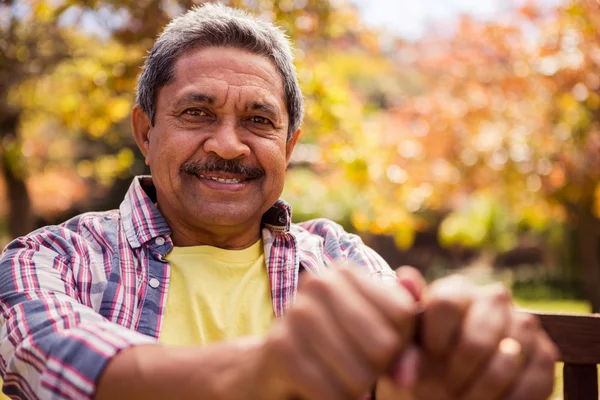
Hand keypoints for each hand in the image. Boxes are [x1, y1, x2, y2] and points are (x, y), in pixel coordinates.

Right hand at [251, 267, 417, 399]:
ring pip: (359, 374)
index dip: (399, 342)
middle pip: (384, 345)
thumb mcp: (375, 339)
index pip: (403, 313)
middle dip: (377, 369)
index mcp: (345, 272)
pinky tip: (322, 392)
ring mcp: (297, 312)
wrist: (275, 367)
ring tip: (337, 378)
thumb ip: (402, 347)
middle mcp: (320, 282)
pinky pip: (331, 394)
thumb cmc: (335, 350)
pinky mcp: (280, 348)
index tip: (376, 346)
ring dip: (354, 389)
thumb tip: (407, 376)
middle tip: (356, 367)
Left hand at [381, 275, 558, 399]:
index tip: (429, 359)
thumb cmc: (425, 362)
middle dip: (457, 374)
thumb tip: (406, 276)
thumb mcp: (407, 342)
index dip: (435, 341)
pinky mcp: (546, 352)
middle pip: (477, 339)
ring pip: (505, 361)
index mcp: (457, 289)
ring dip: (481, 391)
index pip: (446, 304)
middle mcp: (493, 298)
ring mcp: (523, 323)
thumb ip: (405, 312)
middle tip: (446, 389)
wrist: (453, 385)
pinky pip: (533, 380)